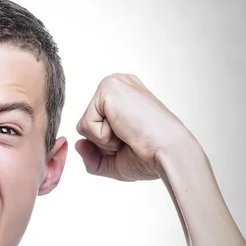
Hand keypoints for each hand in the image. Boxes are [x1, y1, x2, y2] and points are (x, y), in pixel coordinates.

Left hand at [75, 74, 194, 180]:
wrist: (167, 154)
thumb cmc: (148, 157)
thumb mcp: (113, 161)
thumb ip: (91, 155)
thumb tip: (78, 144)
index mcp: (122, 97)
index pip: (94, 126)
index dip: (106, 144)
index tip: (131, 140)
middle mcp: (117, 85)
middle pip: (86, 125)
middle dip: (102, 143)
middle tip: (129, 138)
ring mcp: (113, 84)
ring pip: (84, 125)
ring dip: (103, 140)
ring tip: (127, 133)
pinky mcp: (108, 89)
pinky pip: (85, 125)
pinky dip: (102, 137)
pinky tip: (124, 129)